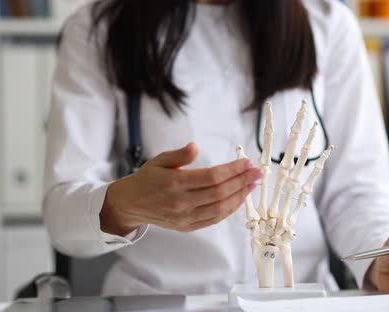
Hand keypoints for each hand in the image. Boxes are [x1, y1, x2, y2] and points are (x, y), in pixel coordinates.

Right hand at [100, 143, 261, 234]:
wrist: (131, 204)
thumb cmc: (148, 179)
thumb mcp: (159, 161)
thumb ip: (179, 155)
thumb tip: (195, 146)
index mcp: (174, 183)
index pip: (212, 177)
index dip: (232, 170)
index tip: (247, 162)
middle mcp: (181, 203)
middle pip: (220, 193)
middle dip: (242, 182)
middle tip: (257, 172)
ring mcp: (185, 217)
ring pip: (220, 208)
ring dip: (240, 196)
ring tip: (252, 185)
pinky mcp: (187, 227)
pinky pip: (214, 219)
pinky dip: (229, 209)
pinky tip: (239, 199)